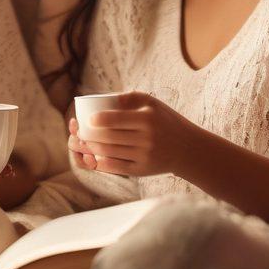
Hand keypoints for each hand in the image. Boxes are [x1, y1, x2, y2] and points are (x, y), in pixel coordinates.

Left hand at [68, 91, 200, 177]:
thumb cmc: (166, 122)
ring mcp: (144, 156)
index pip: (115, 119)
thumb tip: (104, 98)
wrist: (188, 149)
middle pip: (108, 138)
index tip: (88, 119)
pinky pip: (115, 167)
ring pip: (109, 153)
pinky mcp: (142, 170)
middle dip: (89, 135)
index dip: (97, 120)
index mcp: (147, 119)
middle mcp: (146, 138)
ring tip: (83, 143)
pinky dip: (101, 162)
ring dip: (91, 148)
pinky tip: (94, 157)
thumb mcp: (153, 104)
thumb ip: (130, 97)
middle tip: (80, 132)